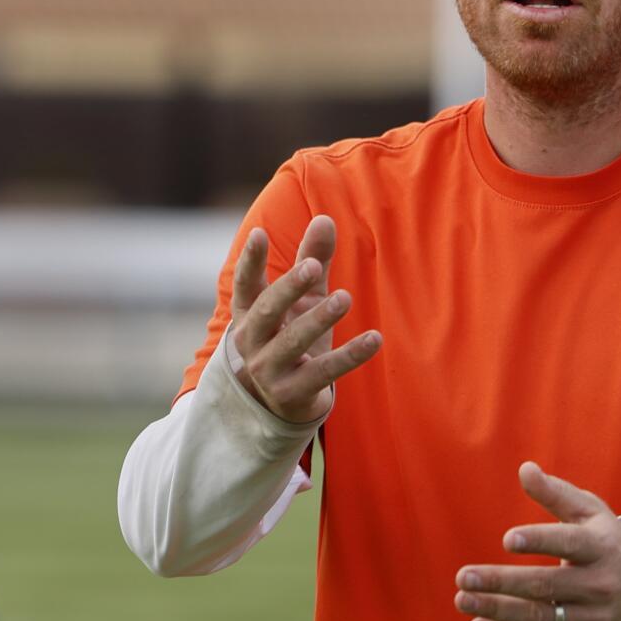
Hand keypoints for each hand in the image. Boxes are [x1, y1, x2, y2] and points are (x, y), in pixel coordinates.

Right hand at [229, 215, 381, 423]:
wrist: (282, 401)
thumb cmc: (290, 335)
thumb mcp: (302, 299)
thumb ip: (312, 259)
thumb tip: (326, 219)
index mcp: (249, 314)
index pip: (245, 284)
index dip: (251, 260)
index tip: (258, 234)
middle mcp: (252, 342)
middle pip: (266, 311)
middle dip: (289, 287)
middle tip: (314, 266)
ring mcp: (269, 370)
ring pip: (293, 342)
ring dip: (318, 319)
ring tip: (344, 298)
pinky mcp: (293, 393)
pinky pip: (324, 373)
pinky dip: (350, 356)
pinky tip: (375, 339)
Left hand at [452, 461, 620, 620]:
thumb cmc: (605, 541)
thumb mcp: (589, 512)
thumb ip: (555, 493)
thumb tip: (525, 469)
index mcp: (601, 547)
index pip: (569, 543)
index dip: (539, 541)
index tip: (506, 540)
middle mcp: (600, 585)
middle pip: (547, 585)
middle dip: (502, 582)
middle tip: (463, 576)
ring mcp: (593, 617)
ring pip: (541, 617)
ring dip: (498, 610)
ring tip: (462, 599)